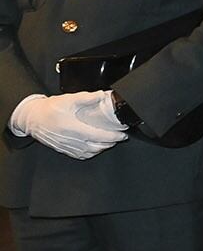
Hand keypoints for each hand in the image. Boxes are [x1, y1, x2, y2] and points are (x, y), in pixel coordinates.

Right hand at [11, 92, 127, 158]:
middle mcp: (69, 139)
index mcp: (71, 127)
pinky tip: (97, 146)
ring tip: (111, 140)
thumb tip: (102, 95)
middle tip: (121, 136)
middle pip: (96, 146)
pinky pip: (81, 155)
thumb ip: (86, 98)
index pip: (98, 135)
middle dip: (112, 142)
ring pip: (90, 152)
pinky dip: (92, 152)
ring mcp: (66, 146)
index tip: (124, 132)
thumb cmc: (49, 109)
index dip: (113, 136)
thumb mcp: (68, 99)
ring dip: (103, 148)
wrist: (32, 118)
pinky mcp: (64, 150)